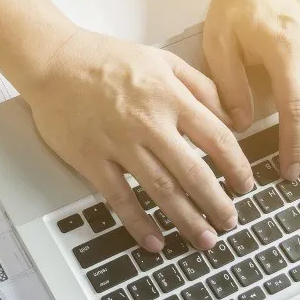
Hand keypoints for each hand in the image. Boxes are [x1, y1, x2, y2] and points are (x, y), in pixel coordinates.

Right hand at [24, 29, 254, 251]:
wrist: (54, 61)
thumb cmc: (107, 59)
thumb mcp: (163, 59)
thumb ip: (200, 86)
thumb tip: (231, 117)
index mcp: (170, 97)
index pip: (216, 138)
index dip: (237, 166)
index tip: (245, 185)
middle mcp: (149, 123)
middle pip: (193, 172)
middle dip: (217, 203)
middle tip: (230, 223)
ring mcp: (119, 143)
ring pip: (161, 189)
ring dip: (187, 219)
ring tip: (205, 239)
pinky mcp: (91, 159)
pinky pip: (119, 197)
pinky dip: (138, 222)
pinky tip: (154, 241)